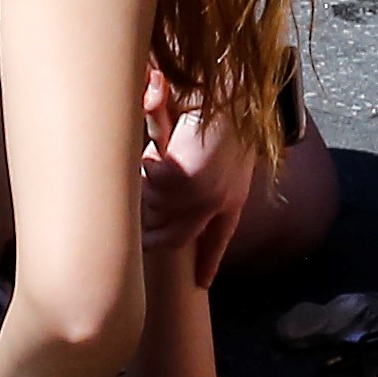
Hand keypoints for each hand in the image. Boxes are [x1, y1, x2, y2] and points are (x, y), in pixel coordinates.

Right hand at [139, 84, 262, 290]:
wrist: (232, 94)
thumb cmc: (228, 114)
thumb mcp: (226, 154)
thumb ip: (205, 174)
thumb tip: (173, 183)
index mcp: (234, 199)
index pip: (219, 240)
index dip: (208, 261)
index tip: (201, 282)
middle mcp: (217, 205)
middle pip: (176, 238)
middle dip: (155, 235)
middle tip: (143, 225)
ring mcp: (196, 197)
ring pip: (154, 209)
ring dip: (149, 188)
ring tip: (156, 163)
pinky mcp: (178, 182)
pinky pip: (148, 183)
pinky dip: (148, 165)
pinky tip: (157, 149)